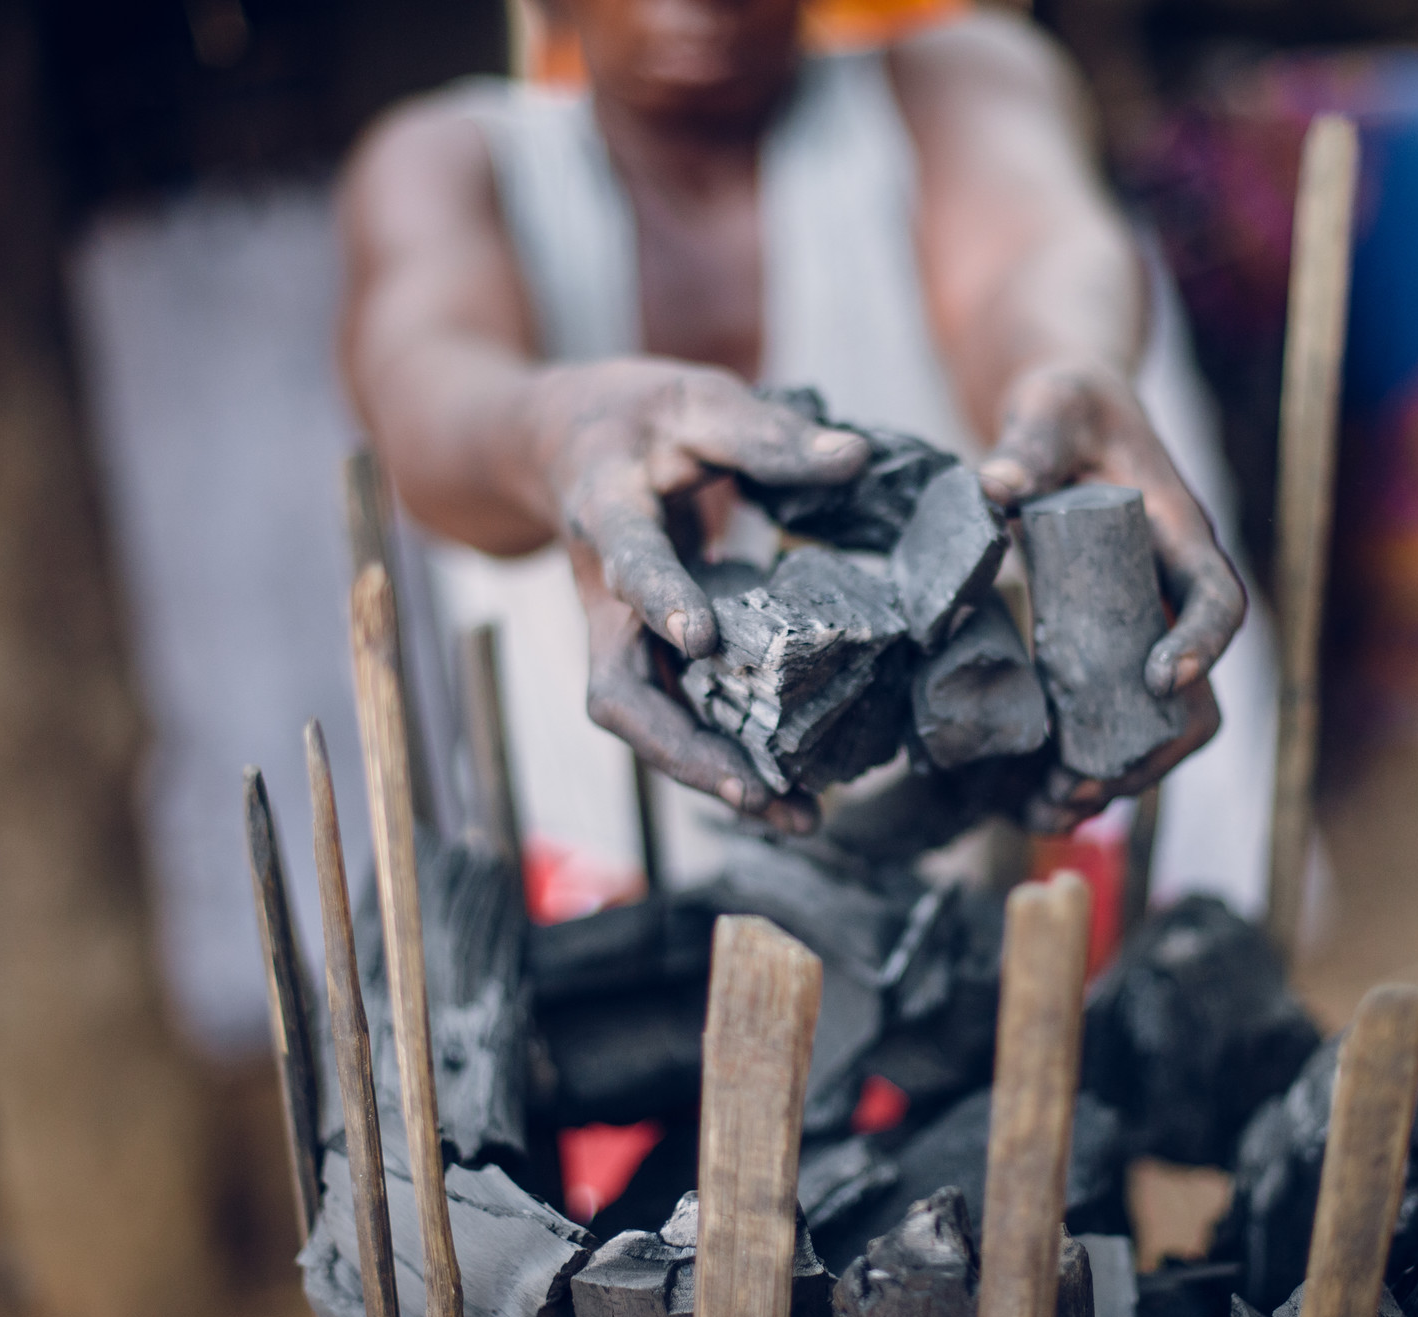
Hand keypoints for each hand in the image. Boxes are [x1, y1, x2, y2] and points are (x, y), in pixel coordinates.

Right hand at [551, 359, 868, 831]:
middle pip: (619, 690)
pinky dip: (727, 758)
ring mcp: (620, 636)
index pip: (628, 562)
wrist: (560, 443)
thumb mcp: (696, 400)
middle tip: (753, 789)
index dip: (659, 599)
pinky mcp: (646, 657)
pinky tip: (790, 791)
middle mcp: (602, 595)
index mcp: (606, 514)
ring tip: (796, 815)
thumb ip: (769, 434)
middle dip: (682, 748)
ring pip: (649, 723)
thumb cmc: (635, 418)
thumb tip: (857, 459)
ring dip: (712, 775)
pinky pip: (678, 717)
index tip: (700, 636)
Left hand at [977, 357, 1245, 831]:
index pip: (1215, 597)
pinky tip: (1030, 803)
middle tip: (1082, 783)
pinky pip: (1106, 725)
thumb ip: (1031, 441)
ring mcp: (1139, 632)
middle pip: (1195, 693)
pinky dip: (1078, 768)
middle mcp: (1169, 597)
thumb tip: (1000, 485)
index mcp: (1177, 537)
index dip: (1202, 641)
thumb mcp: (1052, 407)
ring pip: (1154, 726)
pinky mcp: (1101, 653)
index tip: (1164, 676)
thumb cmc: (1070, 408)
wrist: (1066, 422)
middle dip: (1148, 747)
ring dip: (1112, 777)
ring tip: (1049, 811)